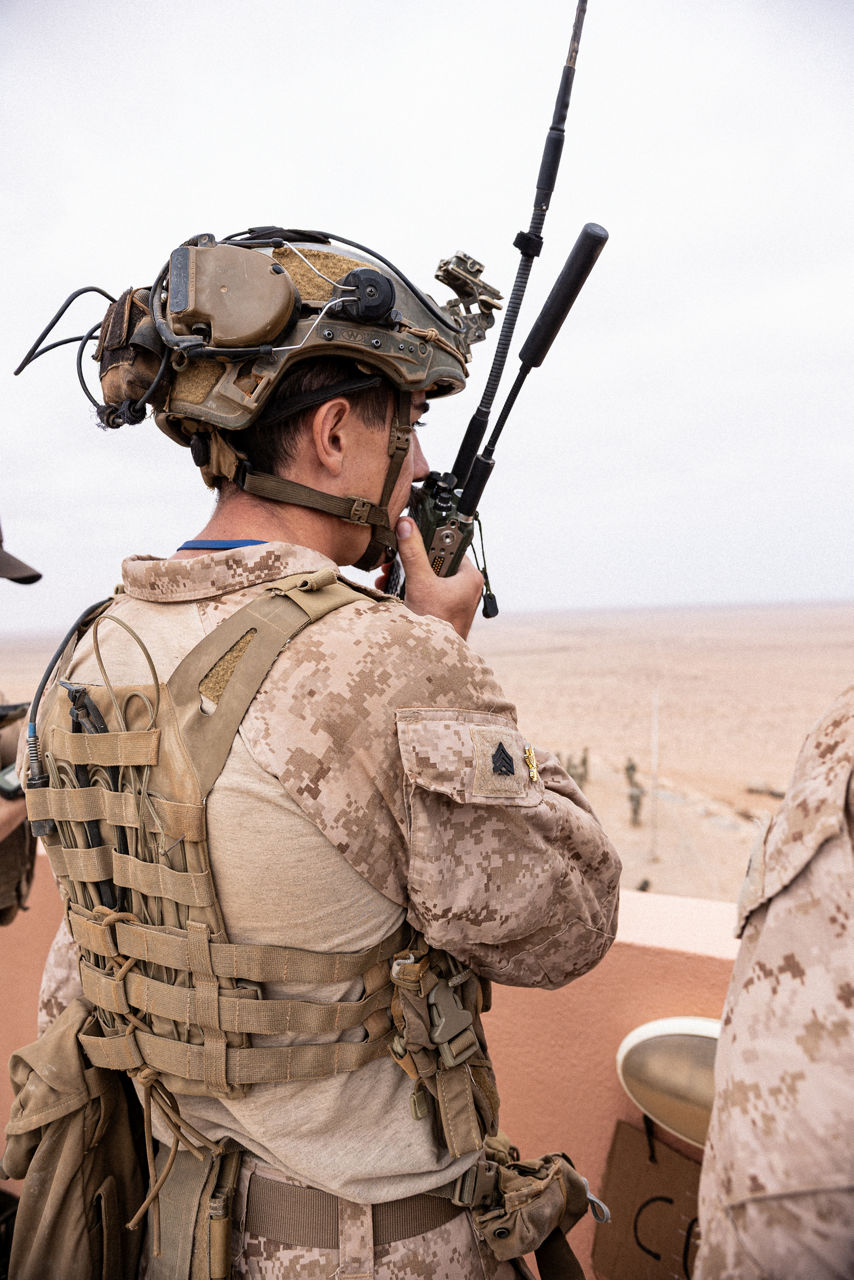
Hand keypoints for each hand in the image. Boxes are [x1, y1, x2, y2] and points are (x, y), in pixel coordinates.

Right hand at [385, 517, 482, 638]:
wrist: (432, 659)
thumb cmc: (436, 625)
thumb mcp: (420, 583)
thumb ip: (413, 553)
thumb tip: (406, 525)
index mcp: (469, 577)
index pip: (449, 545)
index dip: (428, 539)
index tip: (411, 535)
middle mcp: (465, 586)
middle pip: (436, 560)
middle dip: (411, 560)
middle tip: (394, 560)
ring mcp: (455, 599)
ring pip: (428, 576)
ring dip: (406, 574)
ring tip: (388, 575)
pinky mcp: (443, 609)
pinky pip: (426, 590)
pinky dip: (409, 588)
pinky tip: (392, 589)